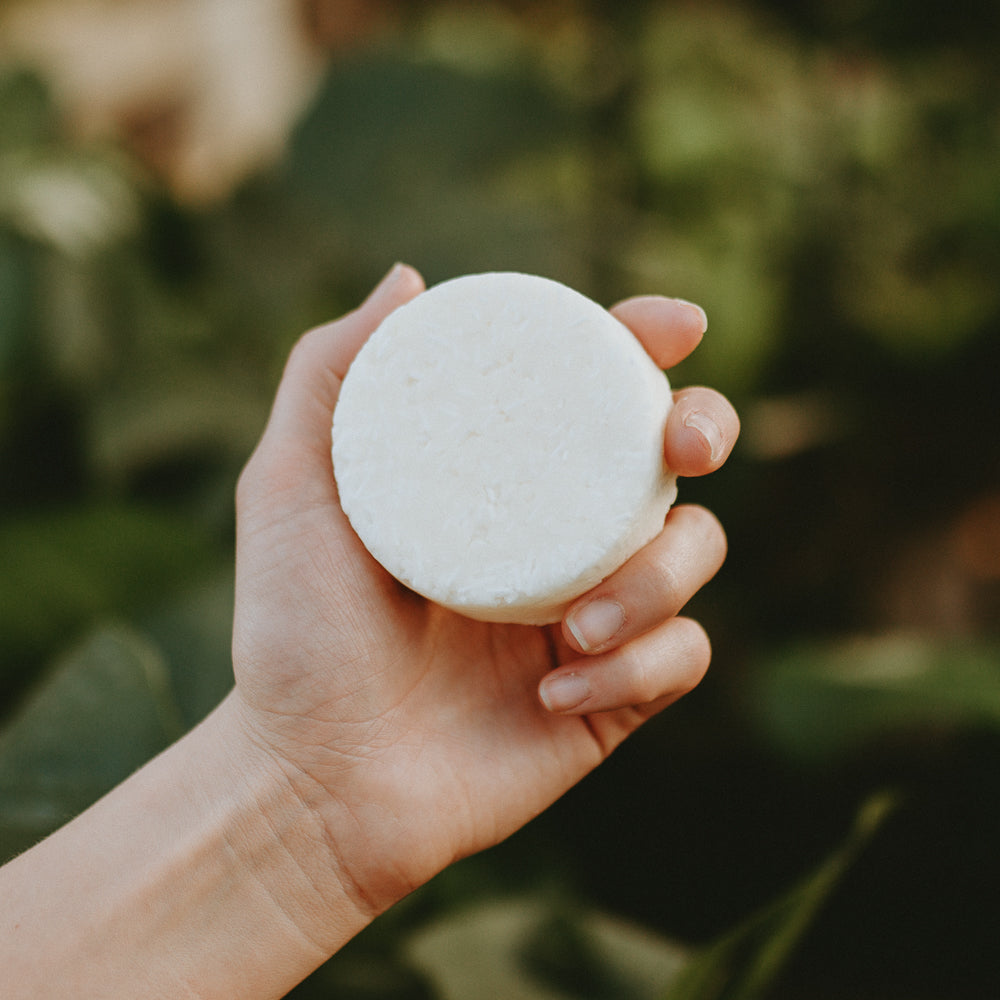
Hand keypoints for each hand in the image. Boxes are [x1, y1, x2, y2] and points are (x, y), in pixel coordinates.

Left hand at [230, 264, 737, 920]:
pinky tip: (555, 696)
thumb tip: (409, 279)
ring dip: (659, 579)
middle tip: (682, 448)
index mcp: (498, 480)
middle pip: (670, 460)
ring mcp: (592, 614)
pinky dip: (638, 668)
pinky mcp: (615, 693)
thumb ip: (330, 376)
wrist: (312, 780)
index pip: (587, 393)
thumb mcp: (290, 487)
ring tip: (578, 626)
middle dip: (705, 428)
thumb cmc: (295, 632)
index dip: (644, 345)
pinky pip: (681, 659)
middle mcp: (554, 537)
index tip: (672, 327)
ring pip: (695, 555)